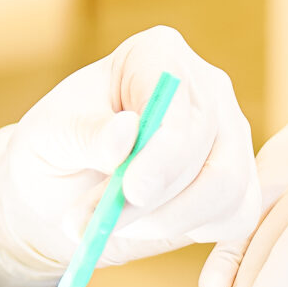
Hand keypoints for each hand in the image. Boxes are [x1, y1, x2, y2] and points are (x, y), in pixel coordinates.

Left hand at [0, 26, 259, 286]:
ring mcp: (229, 134)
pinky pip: (236, 216)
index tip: (130, 190)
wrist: (63, 187)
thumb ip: (86, 134)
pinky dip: (190, 232)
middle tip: (100, 223)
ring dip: (165, 219)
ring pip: (225, 186)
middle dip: (153, 196)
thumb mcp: (50, 135)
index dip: (162, 150)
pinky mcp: (238, 181)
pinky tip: (146, 226)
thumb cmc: (54, 147)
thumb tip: (125, 133)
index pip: (180, 100)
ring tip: (108, 223)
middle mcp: (205, 88)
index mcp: (157, 54)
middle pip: (205, 146)